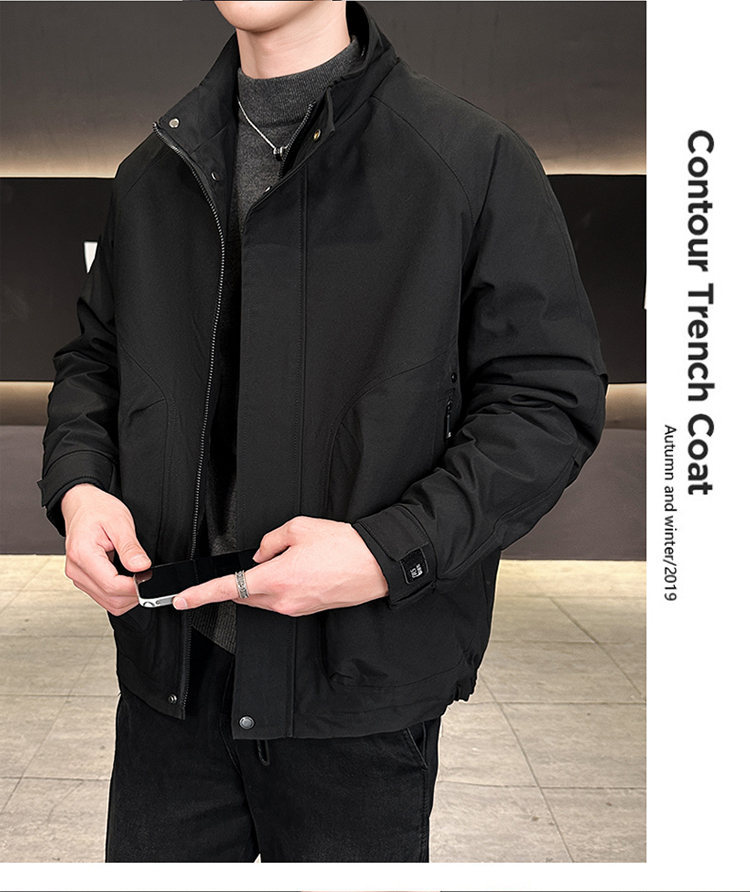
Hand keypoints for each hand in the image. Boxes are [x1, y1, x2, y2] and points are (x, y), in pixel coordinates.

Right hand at [61, 483, 150, 614]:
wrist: (81, 505)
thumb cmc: (97, 509)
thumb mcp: (120, 522)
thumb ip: (130, 547)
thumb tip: (142, 566)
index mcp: (82, 554)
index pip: (111, 585)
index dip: (134, 587)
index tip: (149, 579)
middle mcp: (76, 570)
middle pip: (110, 599)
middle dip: (133, 594)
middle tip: (148, 578)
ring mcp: (78, 576)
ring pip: (107, 602)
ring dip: (127, 596)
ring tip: (138, 577)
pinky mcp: (83, 579)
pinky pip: (103, 596)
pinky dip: (119, 593)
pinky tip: (127, 579)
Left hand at [173, 516, 387, 616]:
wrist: (376, 565)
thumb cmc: (343, 545)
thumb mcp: (300, 528)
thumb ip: (270, 541)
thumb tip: (260, 555)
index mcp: (276, 579)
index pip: (226, 590)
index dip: (200, 596)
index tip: (182, 601)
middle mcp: (283, 600)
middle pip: (244, 595)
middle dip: (238, 582)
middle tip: (254, 562)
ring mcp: (296, 609)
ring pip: (263, 599)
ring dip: (262, 583)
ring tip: (288, 561)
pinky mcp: (308, 610)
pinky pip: (282, 601)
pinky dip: (280, 587)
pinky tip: (299, 571)